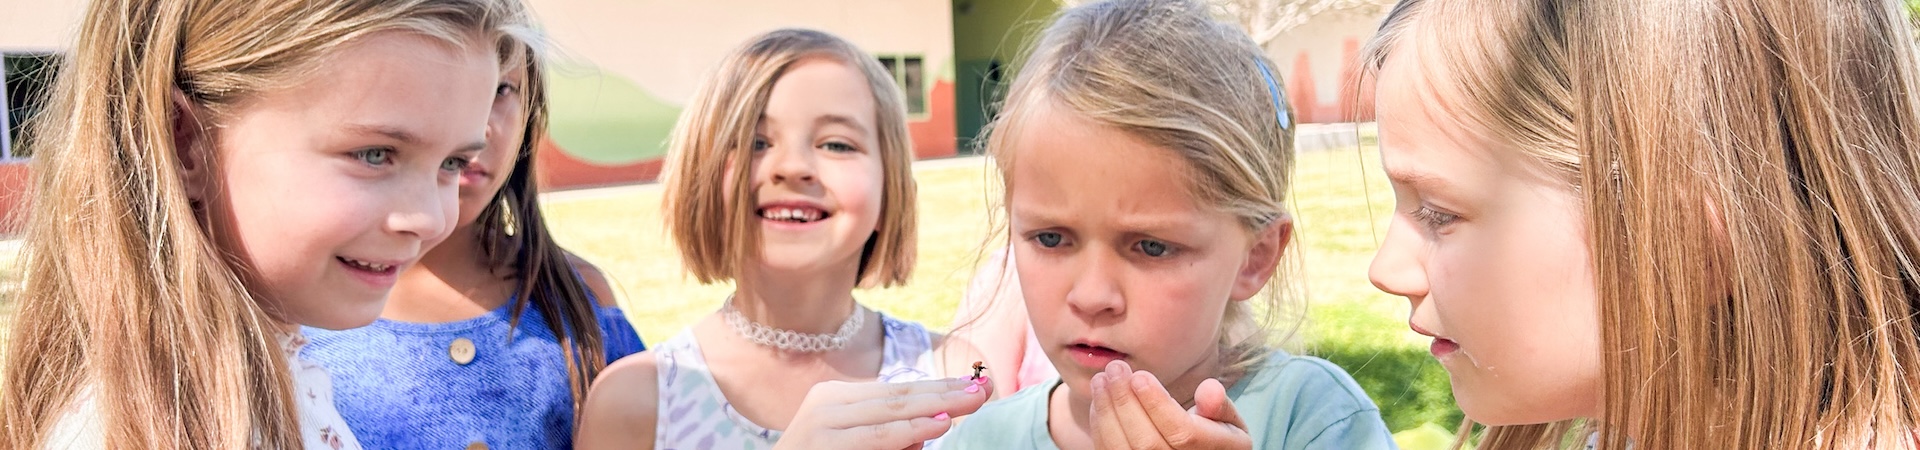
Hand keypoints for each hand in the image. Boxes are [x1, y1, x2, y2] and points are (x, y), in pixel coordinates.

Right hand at [772, 376, 994, 449]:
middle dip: (945, 391)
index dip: (938, 387)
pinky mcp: (823, 444)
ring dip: (934, 406)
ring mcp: (823, 422)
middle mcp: (827, 402)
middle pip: (898, 395)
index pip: (896, 390)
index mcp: (836, 397)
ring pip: (888, 412)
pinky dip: (907, 431)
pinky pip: (873, 438)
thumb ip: (890, 435)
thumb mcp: (855, 444)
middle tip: (983, 388)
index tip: (975, 384)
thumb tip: (934, 425)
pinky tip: (935, 425)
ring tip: (969, 402)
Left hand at [1090, 360, 1250, 449]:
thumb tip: (1209, 389)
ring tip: (1100, 379)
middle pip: (1147, 443)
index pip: (1183, 433)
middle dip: (1126, 402)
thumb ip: (1219, 406)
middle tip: (1115, 368)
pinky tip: (1099, 400)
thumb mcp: (1228, 421)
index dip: (1158, 405)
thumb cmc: (1213, 435)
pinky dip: (1101, 426)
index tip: (1140, 376)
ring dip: (1107, 412)